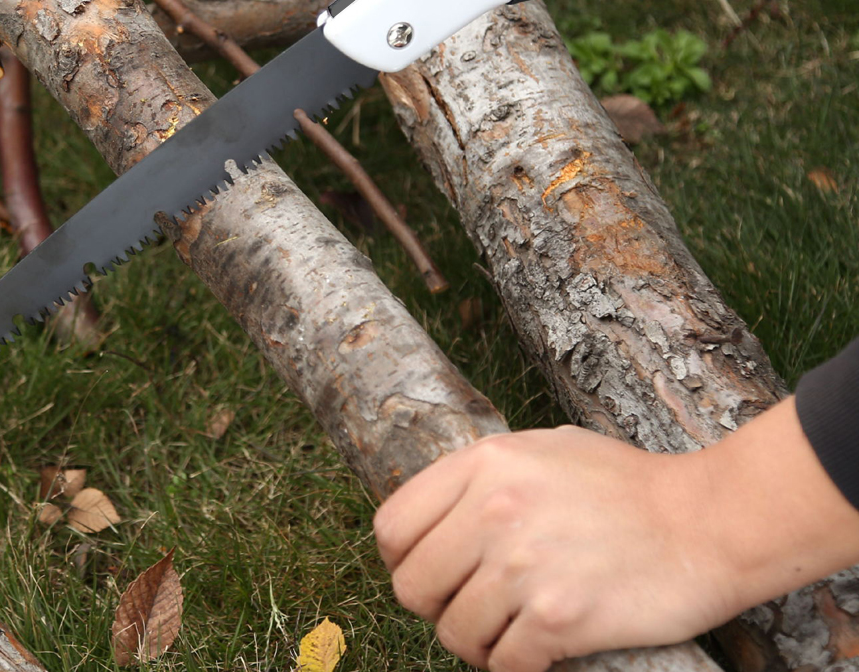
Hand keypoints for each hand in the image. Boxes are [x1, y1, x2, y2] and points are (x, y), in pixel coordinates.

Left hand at [374, 399, 858, 671]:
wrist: (705, 521)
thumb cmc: (625, 484)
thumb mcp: (544, 448)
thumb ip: (485, 474)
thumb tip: (438, 512)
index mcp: (484, 462)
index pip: (393, 527)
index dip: (402, 559)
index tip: (430, 573)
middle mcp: (493, 509)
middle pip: (412, 586)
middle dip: (436, 606)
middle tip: (470, 607)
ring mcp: (522, 564)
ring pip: (454, 633)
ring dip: (477, 642)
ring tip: (509, 629)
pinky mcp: (556, 617)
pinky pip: (502, 664)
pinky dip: (515, 664)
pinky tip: (540, 648)